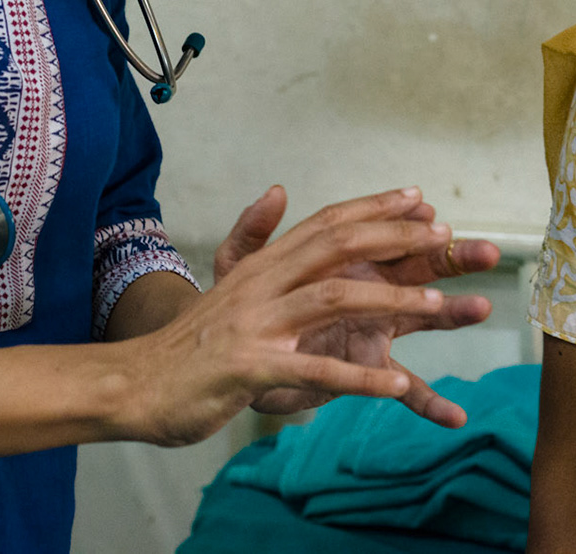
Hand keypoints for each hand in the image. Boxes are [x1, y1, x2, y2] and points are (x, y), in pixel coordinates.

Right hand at [117, 187, 492, 446]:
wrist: (131, 384)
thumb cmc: (187, 342)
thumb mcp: (224, 283)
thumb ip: (255, 237)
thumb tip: (278, 189)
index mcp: (262, 264)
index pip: (326, 222)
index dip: (374, 207)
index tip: (420, 198)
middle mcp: (262, 284)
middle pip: (337, 246)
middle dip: (395, 237)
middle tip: (444, 236)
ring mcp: (256, 324)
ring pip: (333, 298)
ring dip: (390, 300)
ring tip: (436, 303)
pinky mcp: (251, 368)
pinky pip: (315, 369)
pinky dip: (359, 378)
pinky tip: (397, 385)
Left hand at [214, 186, 500, 426]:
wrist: (230, 362)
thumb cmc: (242, 312)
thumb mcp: (239, 270)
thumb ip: (255, 231)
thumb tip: (276, 190)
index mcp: (343, 261)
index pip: (382, 234)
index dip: (406, 222)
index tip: (429, 210)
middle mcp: (368, 290)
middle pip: (420, 268)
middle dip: (455, 258)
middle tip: (489, 251)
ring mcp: (374, 329)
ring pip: (423, 317)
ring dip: (454, 313)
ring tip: (483, 308)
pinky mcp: (367, 369)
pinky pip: (405, 388)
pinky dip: (429, 403)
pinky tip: (455, 416)